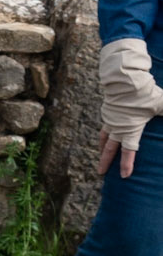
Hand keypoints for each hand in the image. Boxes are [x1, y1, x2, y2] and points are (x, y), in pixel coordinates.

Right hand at [99, 37, 162, 179]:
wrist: (125, 79)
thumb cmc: (144, 94)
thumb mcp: (162, 104)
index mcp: (131, 129)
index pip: (129, 151)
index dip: (127, 164)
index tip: (124, 176)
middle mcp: (118, 127)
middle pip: (110, 149)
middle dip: (106, 162)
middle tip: (101, 173)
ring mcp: (110, 119)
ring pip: (104, 138)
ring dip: (102, 149)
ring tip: (100, 155)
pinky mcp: (107, 111)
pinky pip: (104, 126)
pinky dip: (103, 134)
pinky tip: (105, 134)